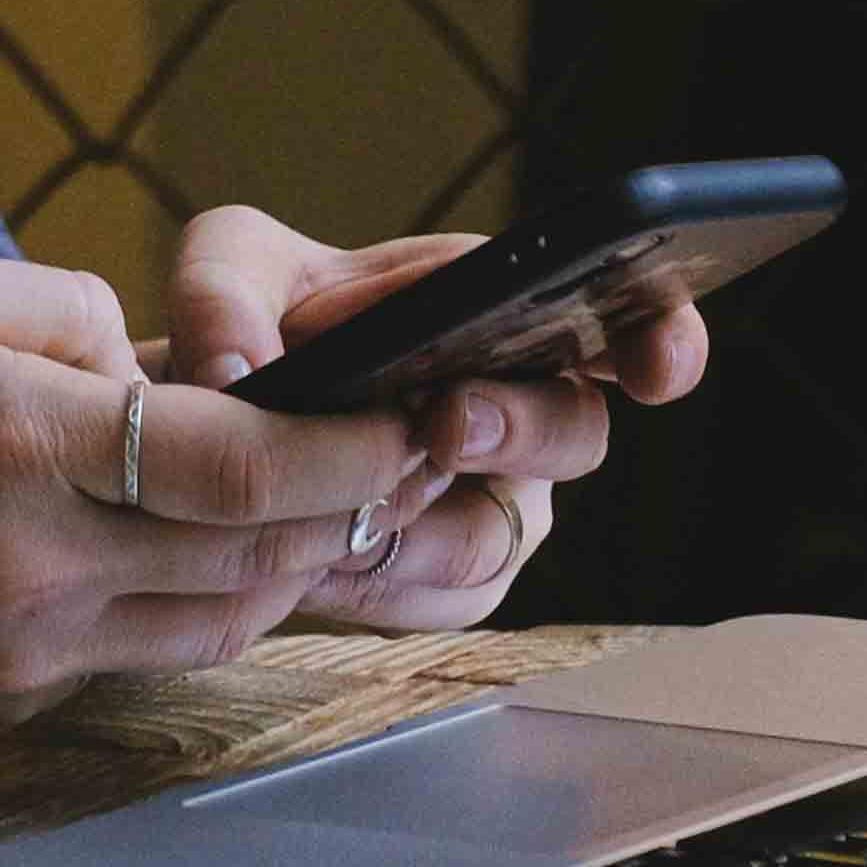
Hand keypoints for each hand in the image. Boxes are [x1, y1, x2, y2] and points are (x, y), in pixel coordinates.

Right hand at [0, 249, 426, 728]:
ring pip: (221, 621)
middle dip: (345, 504)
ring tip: (309, 500)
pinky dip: (193, 602)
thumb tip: (158, 357)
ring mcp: (23, 650)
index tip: (407, 416)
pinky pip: (142, 654)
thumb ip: (61, 308)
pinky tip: (191, 551)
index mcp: (15, 440)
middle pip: (255, 553)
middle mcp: (33, 562)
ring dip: (283, 562)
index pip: (236, 463)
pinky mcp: (8, 702)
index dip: (344, 447)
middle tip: (397, 453)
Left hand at [152, 206, 707, 637]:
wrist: (205, 434)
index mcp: (499, 308)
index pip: (622, 315)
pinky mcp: (453, 576)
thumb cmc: (249, 329)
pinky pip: (445, 595)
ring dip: (419, 521)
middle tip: (449, 422)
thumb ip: (226, 288)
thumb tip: (238, 368)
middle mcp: (520, 403)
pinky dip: (378, 577)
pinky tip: (322, 556)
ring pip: (497, 531)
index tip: (657, 365)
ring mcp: (495, 496)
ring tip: (343, 504)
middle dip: (519, 427)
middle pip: (575, 431)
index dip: (661, 339)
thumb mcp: (230, 271)